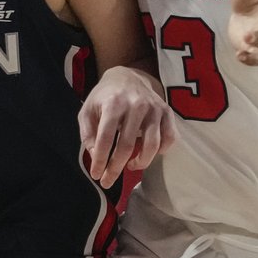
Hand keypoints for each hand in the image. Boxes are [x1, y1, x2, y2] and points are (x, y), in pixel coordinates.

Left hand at [79, 66, 175, 188]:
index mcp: (113, 104)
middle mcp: (136, 105)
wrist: (128, 76)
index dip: (100, 160)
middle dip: (116, 169)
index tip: (96, 175)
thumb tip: (96, 157)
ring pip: (152, 146)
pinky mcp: (167, 112)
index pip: (105, 139)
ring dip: (140, 163)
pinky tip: (148, 152)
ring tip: (130, 166)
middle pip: (127, 146)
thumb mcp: (87, 110)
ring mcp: (154, 108)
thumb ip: (88, 134)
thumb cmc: (104, 97)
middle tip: (108, 181)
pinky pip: (170, 138)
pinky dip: (161, 151)